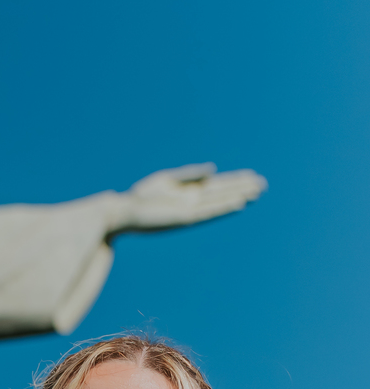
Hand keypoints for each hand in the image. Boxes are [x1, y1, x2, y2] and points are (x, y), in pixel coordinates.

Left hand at [112, 165, 265, 232]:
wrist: (124, 211)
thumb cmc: (142, 198)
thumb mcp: (167, 180)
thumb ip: (190, 175)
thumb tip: (213, 170)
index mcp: (190, 192)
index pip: (218, 185)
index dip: (235, 180)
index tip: (252, 176)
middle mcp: (193, 202)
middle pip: (223, 193)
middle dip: (242, 188)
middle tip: (264, 184)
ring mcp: (190, 210)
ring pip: (220, 202)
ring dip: (238, 196)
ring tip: (256, 192)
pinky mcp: (183, 218)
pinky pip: (209, 212)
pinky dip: (223, 207)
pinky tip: (238, 203)